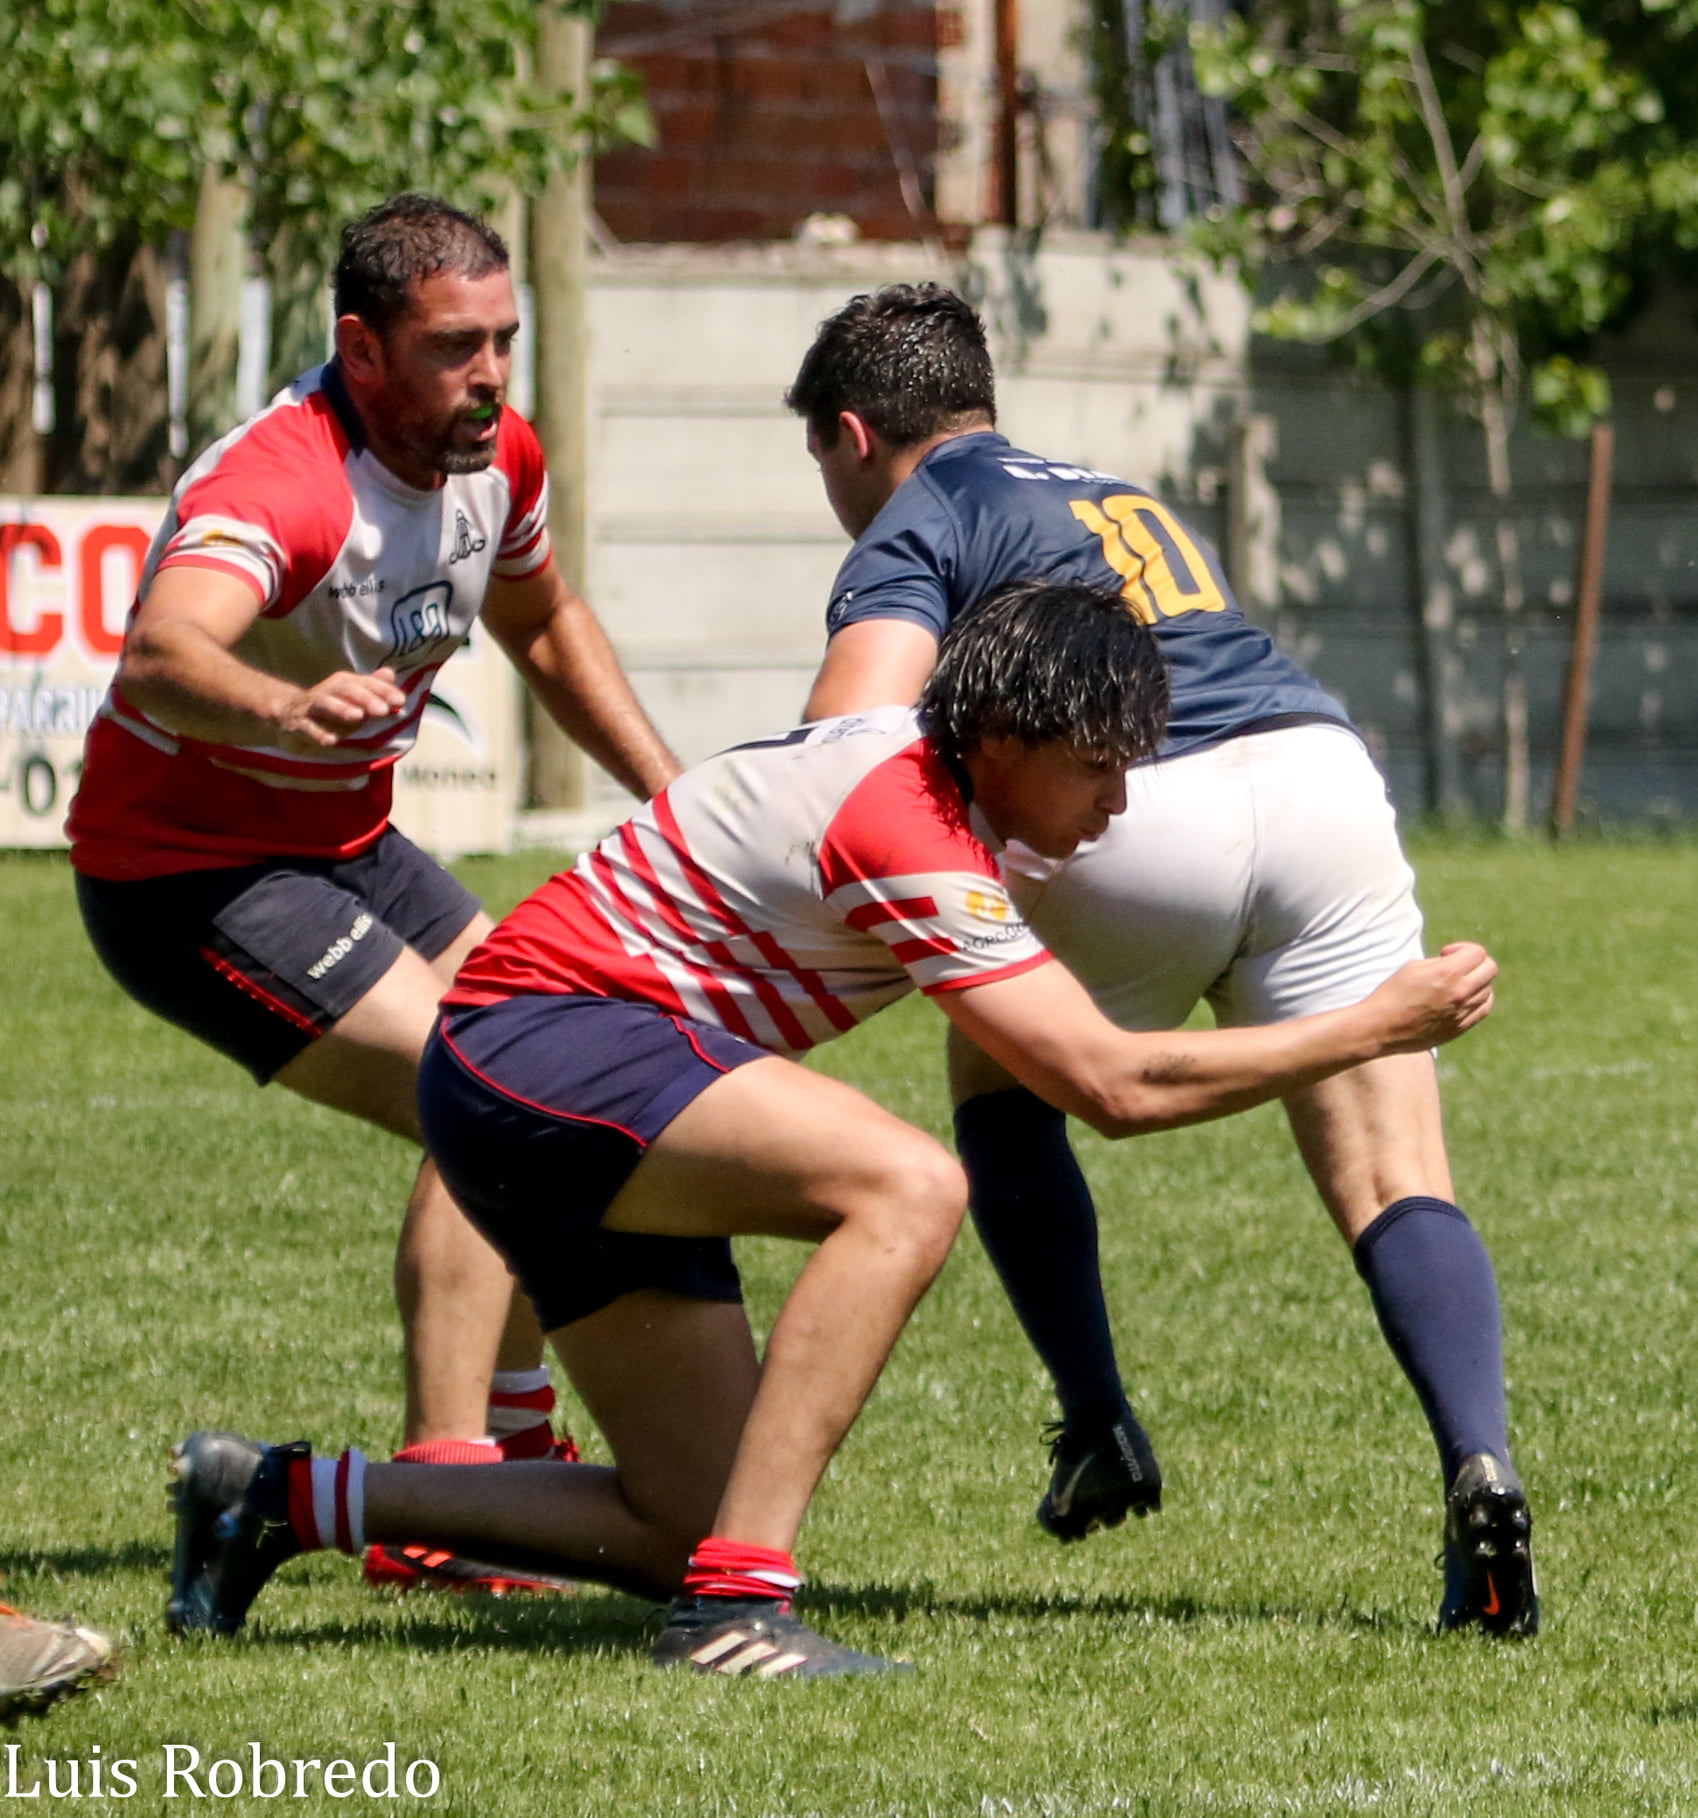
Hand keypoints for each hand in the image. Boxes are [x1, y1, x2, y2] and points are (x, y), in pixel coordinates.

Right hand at [276, 668, 407, 750]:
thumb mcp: (351, 693)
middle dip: (366, 699)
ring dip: (341, 709)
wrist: (288, 710)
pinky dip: (318, 733)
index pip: (366, 683)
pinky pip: (307, 726)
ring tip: (358, 716)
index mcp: (343, 683)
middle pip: (347, 690)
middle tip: (383, 710)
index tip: (400, 701)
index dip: (383, 691)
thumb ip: (372, 686)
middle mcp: (328, 690)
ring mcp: (311, 705)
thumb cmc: (330, 704)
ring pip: (325, 703)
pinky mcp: (298, 721)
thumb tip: (390, 674)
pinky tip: (331, 740)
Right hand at [1365, 942, 1496, 1052]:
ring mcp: (1462, 1012)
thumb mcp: (1413, 967)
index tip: (1446, 953)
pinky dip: (1479, 999)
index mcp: (1447, 973)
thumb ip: (1441, 962)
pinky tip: (1462, 998)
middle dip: (1476, 962)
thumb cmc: (1392, 994)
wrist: (1380, 1028)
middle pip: (1490, 969)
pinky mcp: (1460, 1027)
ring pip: (1488, 990)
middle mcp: (1460, 993)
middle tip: (1456, 966)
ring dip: (1476, 982)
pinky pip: (1483, 1008)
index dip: (1463, 948)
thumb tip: (1458, 962)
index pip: (1478, 952)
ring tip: (1455, 984)